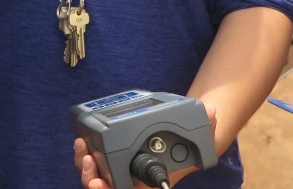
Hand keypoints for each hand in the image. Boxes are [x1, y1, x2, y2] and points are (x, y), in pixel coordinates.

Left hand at [75, 103, 216, 187]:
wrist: (178, 139)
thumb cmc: (186, 146)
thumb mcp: (198, 138)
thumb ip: (205, 128)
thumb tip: (210, 112)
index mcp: (148, 184)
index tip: (101, 183)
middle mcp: (130, 180)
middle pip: (104, 187)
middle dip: (91, 178)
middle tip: (90, 161)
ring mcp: (118, 170)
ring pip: (94, 176)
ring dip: (84, 164)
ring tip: (82, 147)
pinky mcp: (109, 156)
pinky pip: (93, 162)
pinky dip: (85, 154)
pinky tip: (82, 141)